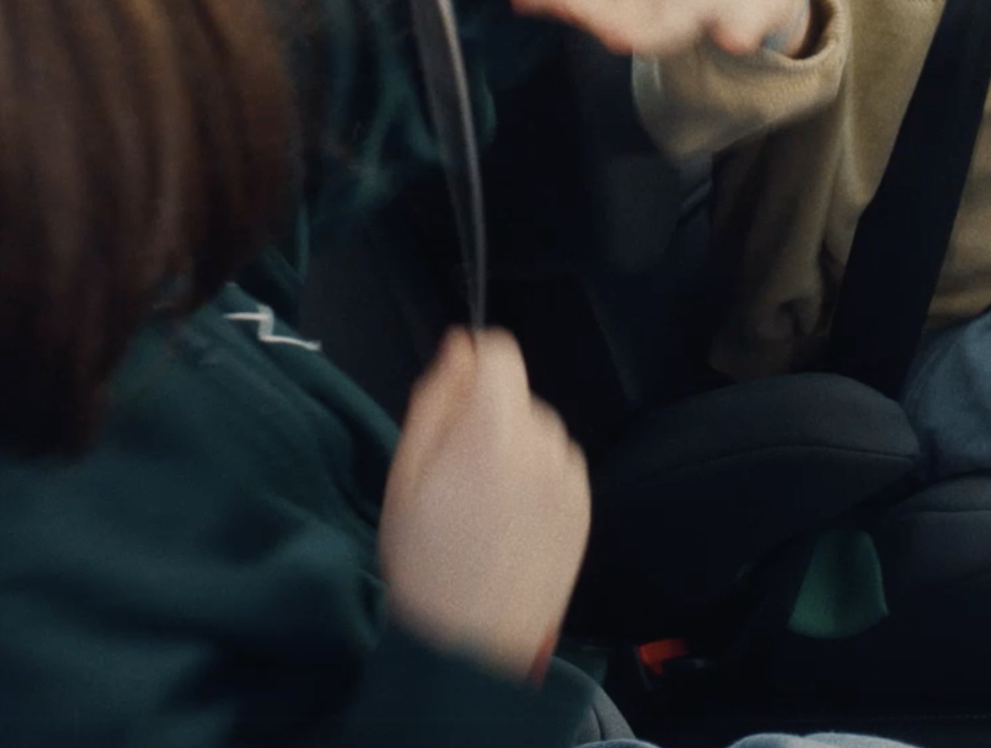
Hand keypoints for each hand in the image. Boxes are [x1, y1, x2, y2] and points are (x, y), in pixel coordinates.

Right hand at [379, 329, 590, 681]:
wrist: (470, 643)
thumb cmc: (426, 562)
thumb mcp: (406, 474)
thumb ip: (437, 399)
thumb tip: (459, 347)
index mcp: (494, 429)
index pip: (501, 352)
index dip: (472, 367)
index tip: (453, 404)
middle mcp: (543, 444)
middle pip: (516, 396)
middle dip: (487, 419)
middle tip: (454, 476)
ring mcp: (569, 477)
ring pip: (538, 432)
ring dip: (513, 449)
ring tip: (482, 507)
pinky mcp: (584, 507)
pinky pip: (556, 467)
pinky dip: (535, 481)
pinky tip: (508, 523)